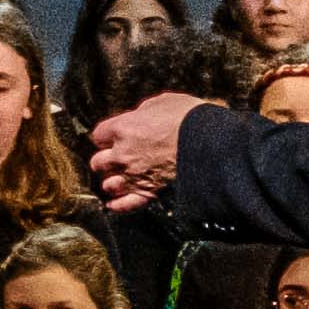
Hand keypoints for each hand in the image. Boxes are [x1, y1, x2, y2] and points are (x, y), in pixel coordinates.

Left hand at [86, 92, 206, 207]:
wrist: (210, 142)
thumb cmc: (188, 118)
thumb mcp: (163, 102)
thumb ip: (143, 112)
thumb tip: (140, 117)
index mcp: (122, 128)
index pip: (99, 135)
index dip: (106, 136)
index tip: (113, 136)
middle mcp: (122, 154)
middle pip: (98, 162)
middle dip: (105, 160)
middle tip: (114, 158)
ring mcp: (133, 176)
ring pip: (108, 184)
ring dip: (112, 181)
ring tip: (119, 179)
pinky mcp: (148, 192)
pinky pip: (125, 205)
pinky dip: (118, 205)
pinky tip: (113, 204)